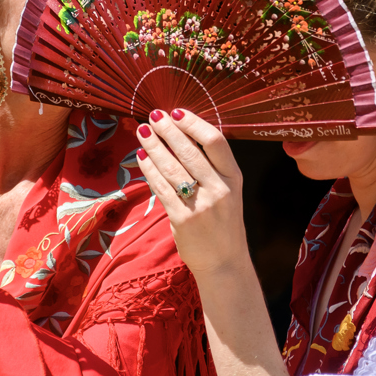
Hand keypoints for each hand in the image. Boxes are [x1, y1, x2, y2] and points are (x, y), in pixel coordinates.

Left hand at [135, 109, 247, 275]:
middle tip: (154, 116)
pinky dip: (149, 170)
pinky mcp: (183, 219)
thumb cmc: (223, 223)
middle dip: (169, 130)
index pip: (216, 141)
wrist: (224, 263)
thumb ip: (212, 167)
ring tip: (142, 131)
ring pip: (172, 167)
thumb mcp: (228, 191)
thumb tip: (183, 136)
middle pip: (190, 151)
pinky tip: (141, 157)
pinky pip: (161, 188)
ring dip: (154, 146)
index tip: (177, 112)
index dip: (194, 123)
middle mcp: (219, 189)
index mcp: (233, 177)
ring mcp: (201, 205)